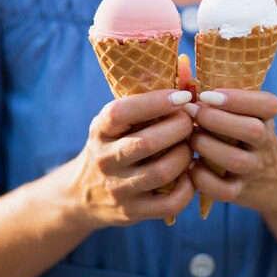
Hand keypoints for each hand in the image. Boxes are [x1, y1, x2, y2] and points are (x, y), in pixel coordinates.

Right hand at [68, 90, 195, 228]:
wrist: (84, 194)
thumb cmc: (114, 144)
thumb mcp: (119, 121)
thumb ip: (150, 96)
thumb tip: (188, 65)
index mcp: (100, 129)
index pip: (121, 112)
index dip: (155, 102)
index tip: (182, 96)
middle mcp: (105, 159)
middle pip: (148, 142)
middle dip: (180, 128)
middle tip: (192, 122)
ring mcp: (118, 188)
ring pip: (162, 171)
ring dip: (186, 156)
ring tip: (191, 147)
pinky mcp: (132, 212)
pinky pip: (170, 203)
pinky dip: (189, 187)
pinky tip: (190, 175)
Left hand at [184, 89, 276, 214]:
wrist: (268, 179)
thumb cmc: (236, 130)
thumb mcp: (236, 110)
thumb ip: (211, 90)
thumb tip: (181, 63)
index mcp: (265, 117)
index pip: (268, 104)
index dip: (238, 99)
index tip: (208, 94)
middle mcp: (264, 142)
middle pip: (253, 131)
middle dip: (216, 120)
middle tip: (191, 112)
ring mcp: (254, 168)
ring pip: (238, 161)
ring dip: (208, 147)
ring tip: (190, 139)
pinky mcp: (240, 191)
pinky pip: (225, 191)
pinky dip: (204, 180)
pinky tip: (190, 167)